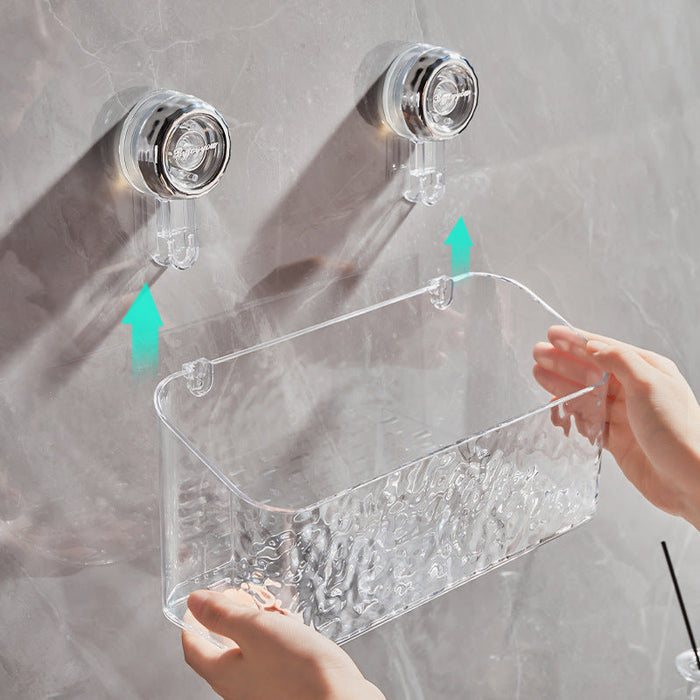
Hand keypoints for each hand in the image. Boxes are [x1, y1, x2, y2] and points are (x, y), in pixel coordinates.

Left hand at [182, 589, 384, 699]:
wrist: (339, 698)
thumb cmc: (298, 668)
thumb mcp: (256, 629)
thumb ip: (223, 615)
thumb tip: (194, 602)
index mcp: (223, 674)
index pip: (192, 647)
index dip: (191, 621)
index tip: (199, 601)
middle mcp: (237, 688)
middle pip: (217, 652)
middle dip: (225, 621)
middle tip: (237, 599)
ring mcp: (260, 691)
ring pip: (245, 655)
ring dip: (251, 630)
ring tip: (268, 611)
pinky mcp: (282, 689)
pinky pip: (266, 662)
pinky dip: (270, 642)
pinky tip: (289, 630)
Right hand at [533, 325, 699, 528]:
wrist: (690, 480)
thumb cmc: (679, 431)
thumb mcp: (649, 384)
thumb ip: (619, 361)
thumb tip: (593, 345)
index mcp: (647, 370)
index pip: (605, 349)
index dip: (576, 341)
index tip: (553, 334)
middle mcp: (635, 390)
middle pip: (591, 370)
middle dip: (563, 361)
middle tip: (538, 353)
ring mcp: (625, 415)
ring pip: (585, 395)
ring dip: (562, 385)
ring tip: (539, 375)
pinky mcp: (617, 438)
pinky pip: (587, 421)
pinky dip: (571, 414)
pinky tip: (557, 408)